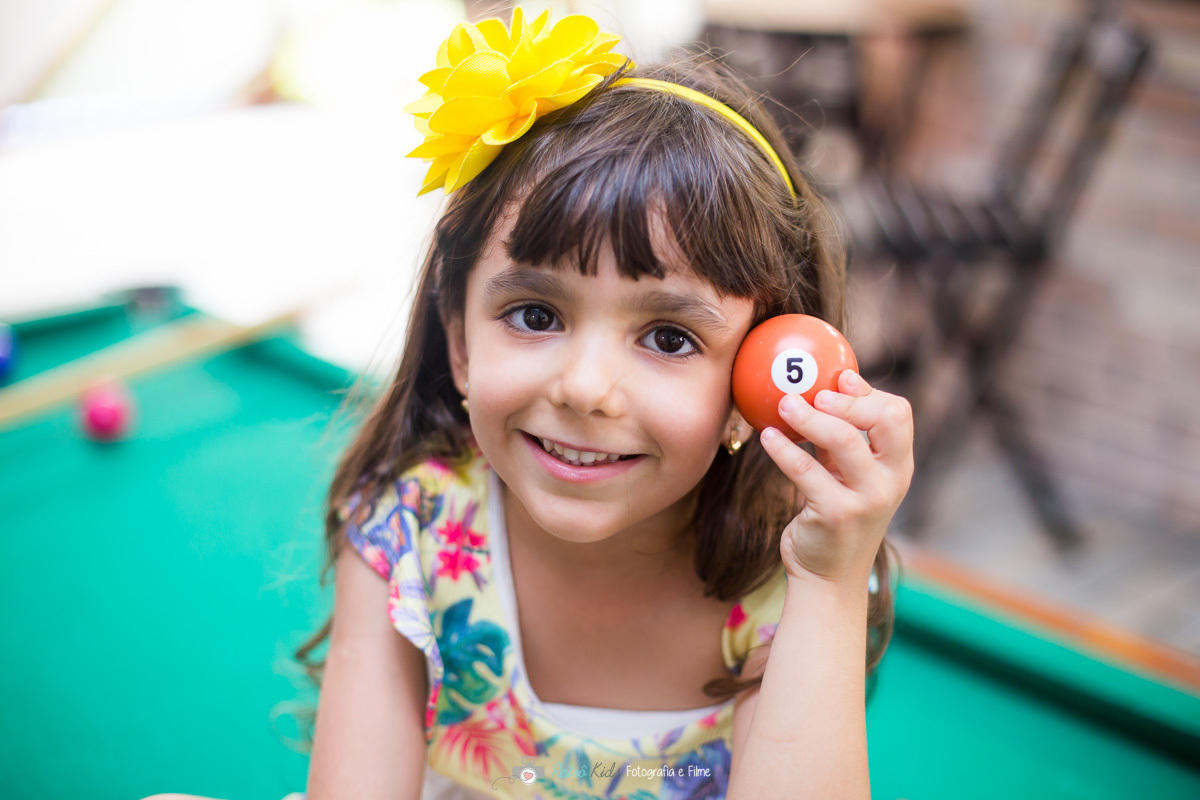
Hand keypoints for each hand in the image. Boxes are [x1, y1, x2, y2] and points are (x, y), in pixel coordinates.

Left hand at [758, 370, 913, 585]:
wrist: (829, 577)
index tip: (839, 377)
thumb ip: (841, 442)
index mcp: (897, 466)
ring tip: (783, 404)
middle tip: (812, 391)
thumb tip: (815, 391)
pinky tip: (766, 437)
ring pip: (844, 440)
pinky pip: (806, 470)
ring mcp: (867, 499)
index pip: (898, 415)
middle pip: (883, 421)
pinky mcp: (837, 514)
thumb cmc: (835, 517)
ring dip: (809, 417)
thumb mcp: (847, 478)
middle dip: (847, 401)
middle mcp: (890, 481)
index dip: (869, 392)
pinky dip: (783, 449)